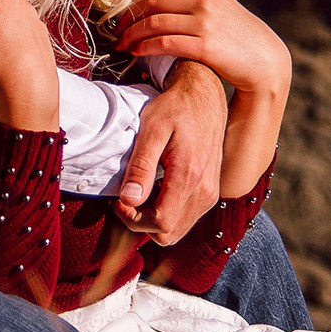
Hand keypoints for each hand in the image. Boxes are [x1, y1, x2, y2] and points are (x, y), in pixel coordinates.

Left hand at [112, 0, 292, 99]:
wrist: (266, 62)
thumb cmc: (240, 35)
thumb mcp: (222, 6)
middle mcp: (203, 1)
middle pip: (153, 2)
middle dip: (128, 15)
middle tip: (116, 28)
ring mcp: (204, 23)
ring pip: (155, 23)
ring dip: (132, 34)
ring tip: (122, 44)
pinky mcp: (204, 46)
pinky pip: (165, 43)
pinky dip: (146, 47)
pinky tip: (138, 53)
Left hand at [116, 59, 225, 242]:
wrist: (204, 97)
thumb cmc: (177, 108)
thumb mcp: (152, 130)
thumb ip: (141, 166)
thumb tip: (129, 198)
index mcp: (189, 176)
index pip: (160, 223)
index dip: (133, 220)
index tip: (120, 202)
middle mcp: (205, 191)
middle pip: (168, 234)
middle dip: (141, 223)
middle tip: (127, 198)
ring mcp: (210, 194)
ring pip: (177, 230)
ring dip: (154, 219)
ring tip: (141, 192)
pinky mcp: (210, 192)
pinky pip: (186, 218)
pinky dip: (167, 213)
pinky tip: (156, 190)